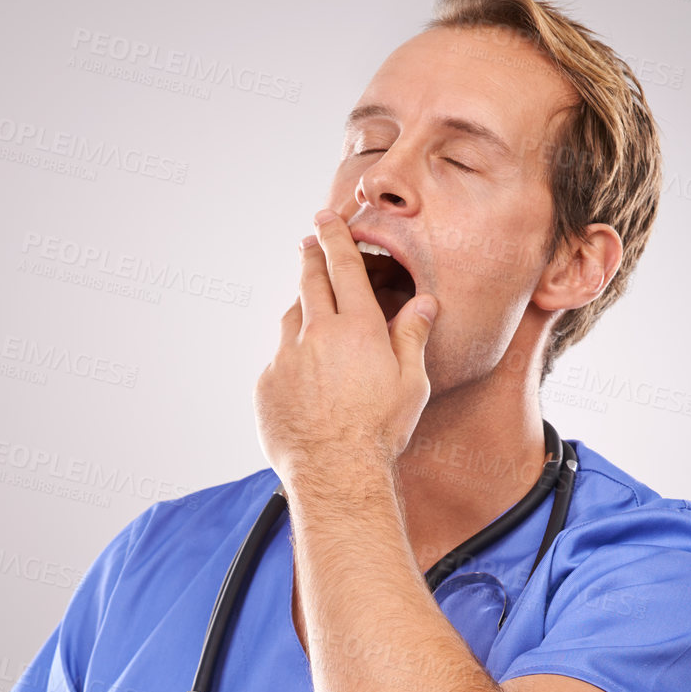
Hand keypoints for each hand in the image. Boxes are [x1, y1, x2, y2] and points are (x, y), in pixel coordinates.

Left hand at [253, 205, 437, 487]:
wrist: (335, 472)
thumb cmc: (380, 432)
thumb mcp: (410, 383)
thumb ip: (412, 337)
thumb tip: (424, 303)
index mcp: (356, 328)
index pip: (344, 267)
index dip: (335, 238)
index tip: (326, 219)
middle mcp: (316, 334)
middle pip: (309, 281)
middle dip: (310, 256)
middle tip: (309, 242)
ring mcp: (285, 359)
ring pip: (291, 319)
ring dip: (301, 308)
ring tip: (309, 309)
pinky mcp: (267, 385)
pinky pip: (278, 361)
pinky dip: (291, 359)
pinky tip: (304, 376)